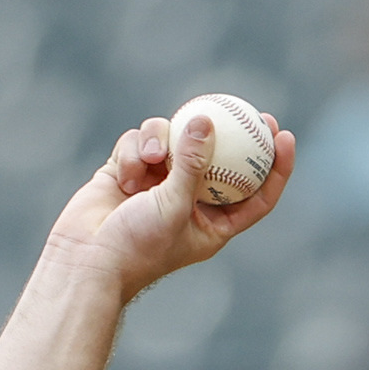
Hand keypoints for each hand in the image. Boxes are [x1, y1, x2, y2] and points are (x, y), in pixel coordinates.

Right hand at [44, 106, 296, 299]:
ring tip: (153, 158)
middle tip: (247, 108)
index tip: (283, 136)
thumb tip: (206, 120)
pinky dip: (134, 152)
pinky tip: (125, 173)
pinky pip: (140, 142)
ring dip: (162, 141)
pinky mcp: (129, 170)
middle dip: (232, 131)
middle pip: (220, 159)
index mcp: (213, 224)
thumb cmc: (137, 247)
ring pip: (174, 140)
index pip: (255, 194)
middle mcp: (188, 201)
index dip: (274, 166)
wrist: (86, 261)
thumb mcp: (174, 205)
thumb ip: (193, 163)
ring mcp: (158, 184)